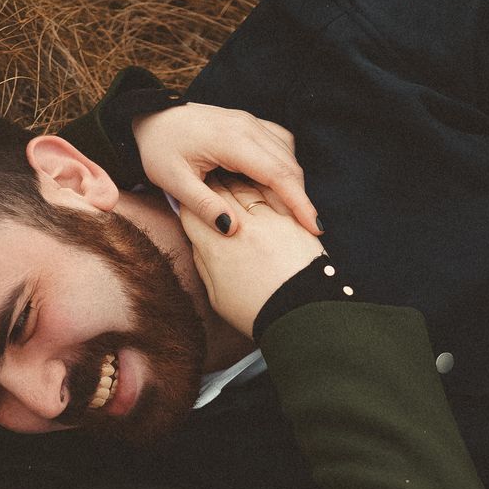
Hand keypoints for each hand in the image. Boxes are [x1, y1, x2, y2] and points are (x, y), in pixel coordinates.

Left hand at [131, 102, 322, 237]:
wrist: (152, 116)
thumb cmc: (159, 149)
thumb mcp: (173, 182)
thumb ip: (203, 206)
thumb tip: (233, 229)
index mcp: (231, 141)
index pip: (277, 174)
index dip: (299, 202)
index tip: (314, 227)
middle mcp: (248, 126)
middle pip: (289, 165)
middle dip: (302, 198)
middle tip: (308, 230)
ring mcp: (250, 122)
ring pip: (288, 154)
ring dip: (294, 183)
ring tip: (294, 213)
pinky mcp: (250, 123)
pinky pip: (279, 143)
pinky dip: (285, 166)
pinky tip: (278, 186)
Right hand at [179, 177, 324, 336]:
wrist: (302, 315)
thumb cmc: (257, 312)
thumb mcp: (216, 297)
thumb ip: (204, 264)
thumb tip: (200, 243)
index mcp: (216, 250)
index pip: (192, 214)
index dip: (187, 205)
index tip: (187, 200)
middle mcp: (240, 229)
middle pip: (218, 194)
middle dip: (209, 184)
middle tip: (204, 176)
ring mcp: (267, 222)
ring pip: (244, 189)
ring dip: (233, 179)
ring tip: (227, 173)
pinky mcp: (290, 221)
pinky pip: (272, 194)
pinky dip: (262, 185)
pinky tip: (258, 180)